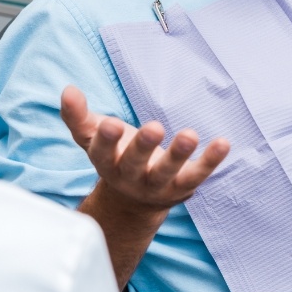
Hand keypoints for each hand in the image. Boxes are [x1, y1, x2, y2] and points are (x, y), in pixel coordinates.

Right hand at [60, 85, 229, 214]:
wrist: (133, 202)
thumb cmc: (115, 156)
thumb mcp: (93, 137)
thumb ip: (78, 116)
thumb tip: (68, 90)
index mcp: (106, 162)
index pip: (102, 152)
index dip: (106, 140)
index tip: (111, 124)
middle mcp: (130, 177)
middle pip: (134, 164)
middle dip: (143, 147)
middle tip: (153, 128)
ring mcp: (157, 185)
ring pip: (167, 173)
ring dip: (178, 155)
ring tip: (189, 134)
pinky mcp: (182, 187)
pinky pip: (197, 174)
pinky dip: (211, 160)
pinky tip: (223, 143)